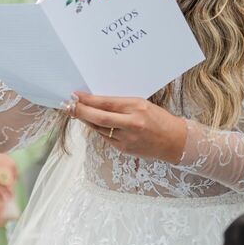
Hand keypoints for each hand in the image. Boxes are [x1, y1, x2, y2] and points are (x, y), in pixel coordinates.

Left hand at [72, 93, 187, 163]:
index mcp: (136, 108)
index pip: (107, 103)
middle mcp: (132, 124)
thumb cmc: (158, 118)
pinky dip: (97, 129)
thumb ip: (120, 103)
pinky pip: (105, 137)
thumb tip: (96, 100)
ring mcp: (127, 139)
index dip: (88, 100)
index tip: (76, 95)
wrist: (174, 141)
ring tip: (76, 112)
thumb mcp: (141, 104)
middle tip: (68, 105)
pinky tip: (92, 123)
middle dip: (81, 111)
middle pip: (99, 118)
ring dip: (86, 120)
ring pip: (99, 129)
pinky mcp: (125, 149)